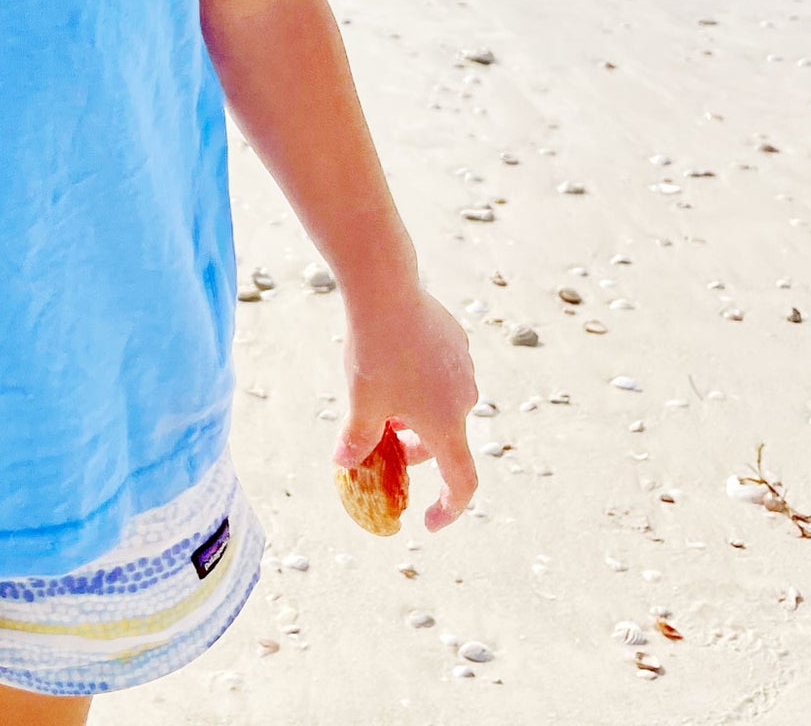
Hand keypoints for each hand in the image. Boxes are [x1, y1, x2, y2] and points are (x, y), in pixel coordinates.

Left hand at [334, 285, 479, 530]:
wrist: (386, 289)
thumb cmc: (375, 353)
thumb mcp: (361, 403)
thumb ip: (357, 441)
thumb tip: (346, 464)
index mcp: (447, 424)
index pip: (461, 482)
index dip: (448, 508)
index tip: (429, 520)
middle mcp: (464, 398)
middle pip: (444, 440)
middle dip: (414, 449)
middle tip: (382, 444)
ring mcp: (464, 367)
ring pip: (440, 405)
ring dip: (415, 414)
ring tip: (380, 399)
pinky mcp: (456, 340)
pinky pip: (440, 373)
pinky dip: (420, 383)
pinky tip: (391, 361)